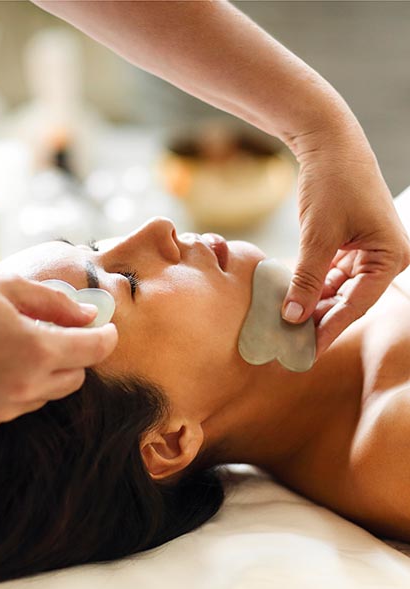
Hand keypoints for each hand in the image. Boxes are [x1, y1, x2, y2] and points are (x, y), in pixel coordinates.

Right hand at [0, 273, 117, 425]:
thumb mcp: (9, 288)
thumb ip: (57, 302)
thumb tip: (90, 315)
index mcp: (36, 350)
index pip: (95, 350)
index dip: (107, 336)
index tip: (106, 326)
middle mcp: (28, 386)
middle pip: (79, 375)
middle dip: (78, 352)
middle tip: (60, 329)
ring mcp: (9, 407)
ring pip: (55, 391)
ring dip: (54, 369)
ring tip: (25, 343)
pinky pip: (28, 401)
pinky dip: (29, 384)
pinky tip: (4, 363)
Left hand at [282, 122, 409, 357]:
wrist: (329, 146)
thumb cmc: (332, 184)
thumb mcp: (317, 236)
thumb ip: (306, 279)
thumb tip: (293, 317)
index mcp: (391, 258)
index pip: (357, 305)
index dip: (328, 329)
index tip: (305, 354)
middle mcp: (385, 259)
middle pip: (349, 301)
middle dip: (319, 321)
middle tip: (291, 346)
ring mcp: (368, 254)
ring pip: (338, 292)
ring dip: (313, 306)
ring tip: (286, 328)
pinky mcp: (350, 248)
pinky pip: (330, 277)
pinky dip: (311, 288)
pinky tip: (291, 302)